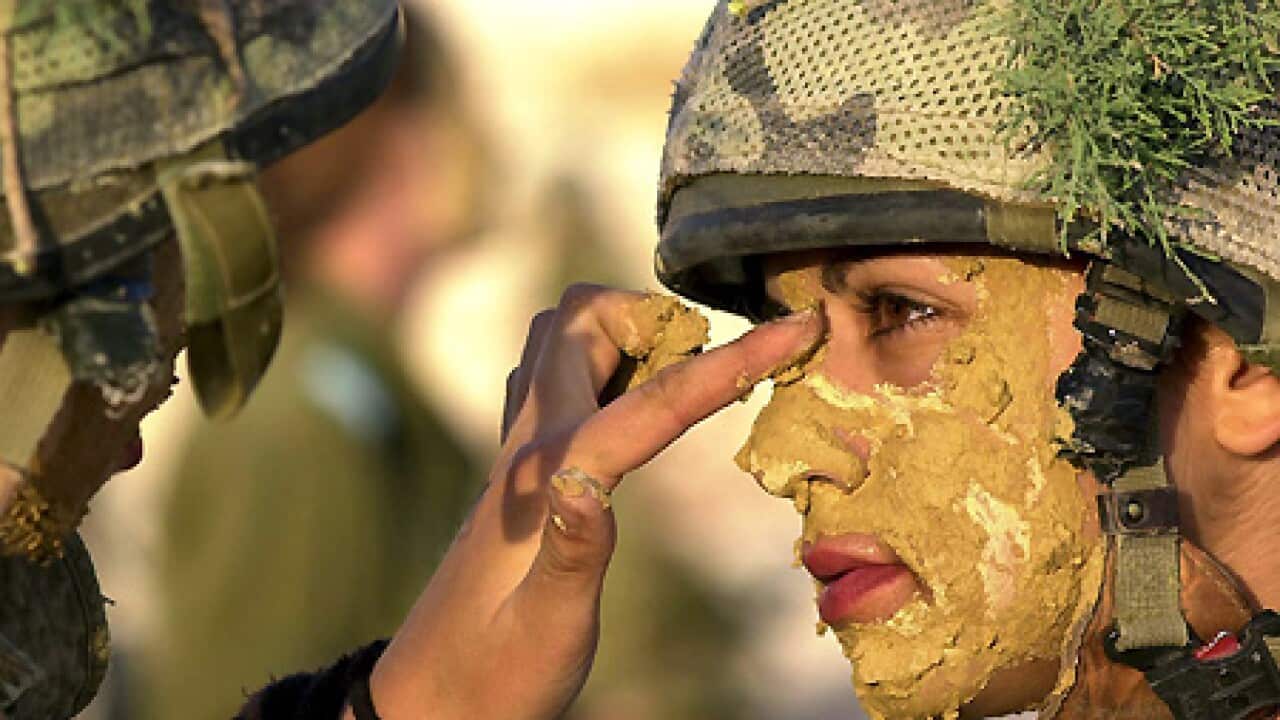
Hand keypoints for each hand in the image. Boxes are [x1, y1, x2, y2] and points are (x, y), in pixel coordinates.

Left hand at [364, 285, 821, 719]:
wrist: (428, 695)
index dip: (735, 360)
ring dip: (627, 337)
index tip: (798, 328)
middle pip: (583, 321)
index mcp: (549, 476)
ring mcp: (518, 449)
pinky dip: (607, 365)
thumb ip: (573, 556)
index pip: (656, 399)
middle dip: (655, 321)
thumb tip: (590, 483)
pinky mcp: (521, 467)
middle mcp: (527, 444)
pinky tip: (633, 415)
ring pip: (564, 338)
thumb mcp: (546, 632)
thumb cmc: (492, 676)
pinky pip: (559, 376)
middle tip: (706, 373)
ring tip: (678, 391)